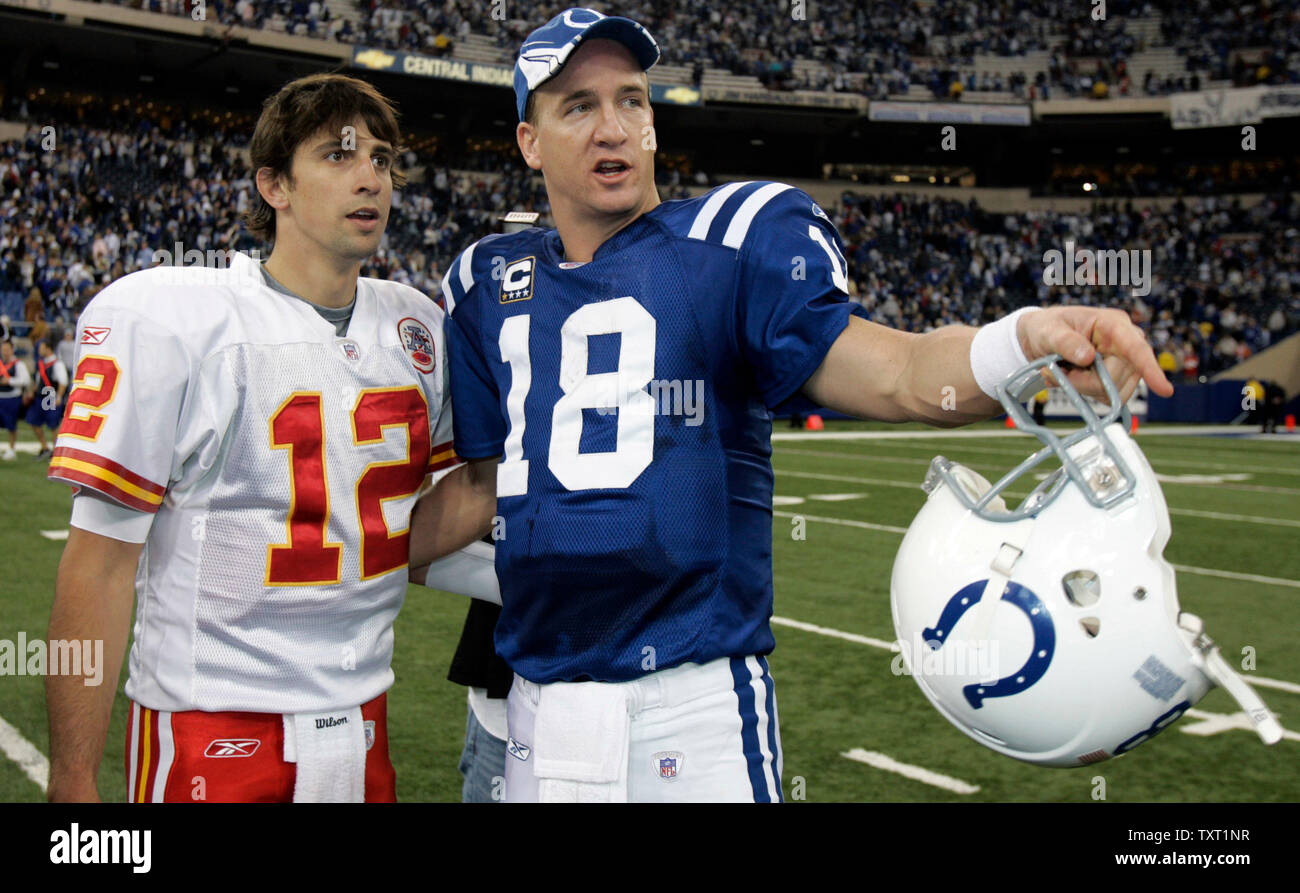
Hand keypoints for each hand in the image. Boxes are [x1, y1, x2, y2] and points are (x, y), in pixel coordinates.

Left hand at [1017, 306, 1173, 403]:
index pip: (1136, 347)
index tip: (1164, 390)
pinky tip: (1073, 378)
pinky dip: (1086, 393)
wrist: (1040, 340)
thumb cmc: (1046, 329)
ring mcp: (1124, 361)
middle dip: (1084, 382)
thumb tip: (1088, 357)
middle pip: (1118, 378)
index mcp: (1112, 324)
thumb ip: (1065, 342)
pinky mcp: (1118, 377)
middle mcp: (1125, 342)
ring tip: (1065, 372)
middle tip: (1056, 372)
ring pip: (1114, 392)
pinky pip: (1108, 397)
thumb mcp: (1049, 331)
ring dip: (1084, 388)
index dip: (1150, 369)